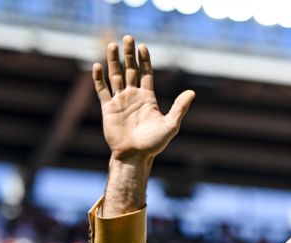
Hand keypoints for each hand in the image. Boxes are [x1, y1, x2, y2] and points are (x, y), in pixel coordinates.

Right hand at [93, 35, 193, 163]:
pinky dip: (99, 78)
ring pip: (115, 76)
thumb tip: (192, 92)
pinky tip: (98, 66)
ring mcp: (120, 101)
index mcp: (147, 98)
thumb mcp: (171, 125)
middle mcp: (133, 96)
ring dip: (113, 61)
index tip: (143, 46)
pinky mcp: (108, 109)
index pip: (145, 73)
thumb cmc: (154, 144)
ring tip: (112, 45)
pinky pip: (102, 90)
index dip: (144, 60)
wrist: (135, 156)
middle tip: (128, 38)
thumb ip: (180, 108)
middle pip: (129, 70)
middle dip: (128, 54)